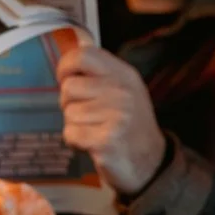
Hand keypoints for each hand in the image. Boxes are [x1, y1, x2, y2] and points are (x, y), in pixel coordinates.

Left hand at [57, 46, 165, 195]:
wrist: (150, 163)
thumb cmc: (129, 125)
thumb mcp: (123, 90)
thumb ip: (99, 72)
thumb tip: (75, 51)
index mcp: (124, 75)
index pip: (83, 55)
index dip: (66, 66)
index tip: (65, 79)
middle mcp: (122, 92)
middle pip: (69, 87)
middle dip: (69, 103)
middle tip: (87, 114)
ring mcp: (116, 116)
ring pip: (68, 112)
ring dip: (74, 125)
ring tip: (94, 130)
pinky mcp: (107, 140)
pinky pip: (70, 133)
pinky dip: (75, 141)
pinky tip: (92, 143)